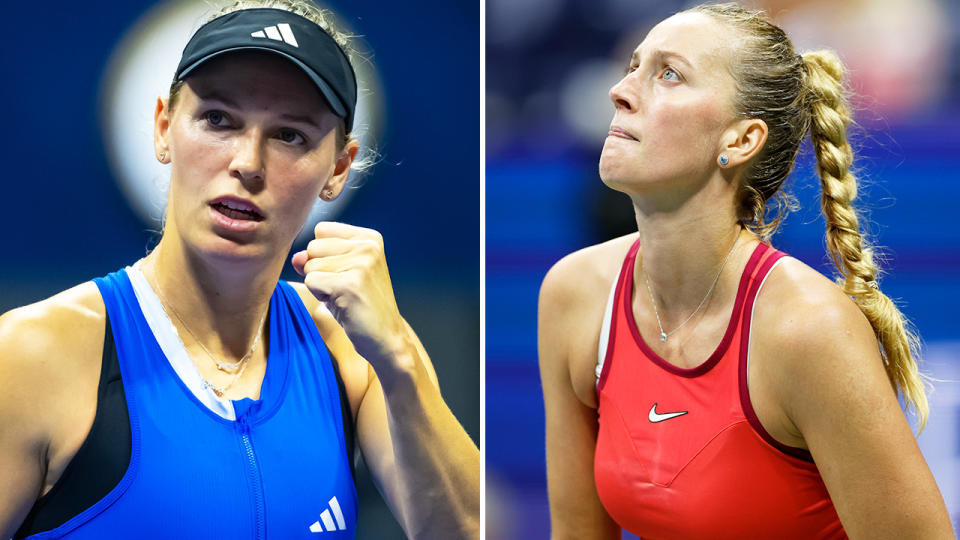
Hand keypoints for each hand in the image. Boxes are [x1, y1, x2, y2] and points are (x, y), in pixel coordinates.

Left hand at [292, 222, 406, 368]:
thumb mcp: (340, 273)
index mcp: (369, 238)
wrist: (385, 336)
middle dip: (319, 270)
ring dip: (320, 285)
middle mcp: (368, 246)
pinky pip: (311, 282)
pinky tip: (341, 304)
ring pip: (310, 265)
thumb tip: (296, 258)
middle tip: (343, 288)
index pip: (322, 230)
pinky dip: (320, 296)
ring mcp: (360, 264)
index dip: (323, 254)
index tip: (344, 273)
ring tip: (343, 296)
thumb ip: (316, 258)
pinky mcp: (349, 284)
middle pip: (313, 247)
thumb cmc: (361, 304)